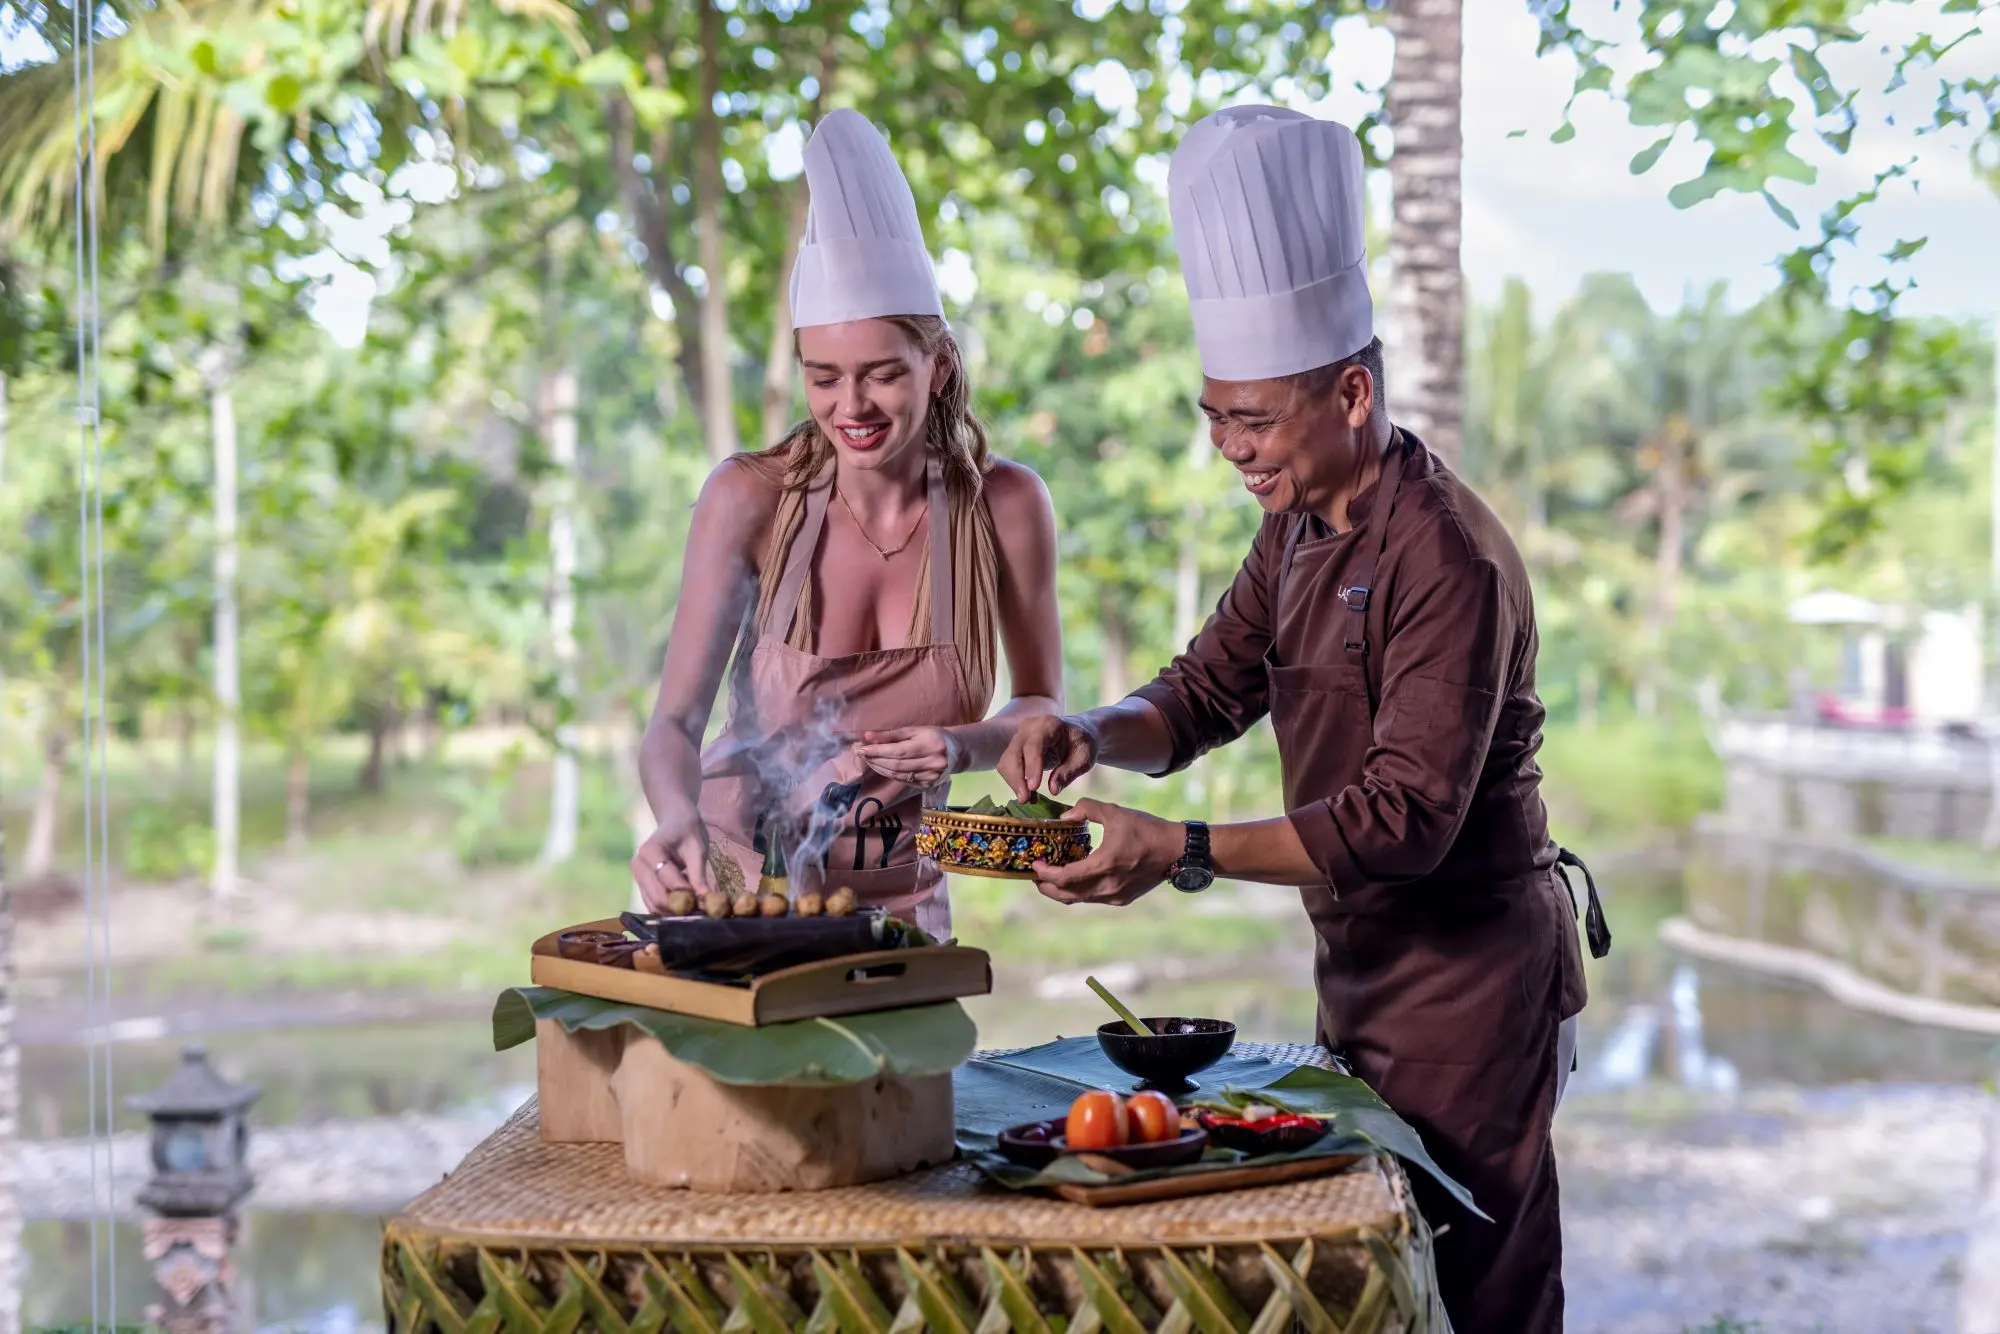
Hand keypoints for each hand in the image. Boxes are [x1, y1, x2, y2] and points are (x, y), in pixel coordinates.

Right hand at [631, 803, 713, 910]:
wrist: (675, 822)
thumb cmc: (688, 831)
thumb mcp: (698, 848)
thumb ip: (699, 874)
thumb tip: (706, 899)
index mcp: (650, 851)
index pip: (668, 881)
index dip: (687, 894)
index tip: (706, 901)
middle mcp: (638, 865)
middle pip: (657, 898)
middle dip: (680, 908)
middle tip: (702, 909)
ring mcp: (637, 877)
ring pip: (654, 905)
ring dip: (674, 912)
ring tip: (695, 908)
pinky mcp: (641, 885)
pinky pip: (653, 904)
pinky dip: (668, 909)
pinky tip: (685, 905)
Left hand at [856, 726, 962, 788]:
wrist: (957, 751)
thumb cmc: (934, 736)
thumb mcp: (915, 730)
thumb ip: (892, 734)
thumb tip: (868, 736)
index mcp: (931, 745)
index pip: (899, 751)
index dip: (878, 751)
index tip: (861, 748)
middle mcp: (933, 763)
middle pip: (897, 764)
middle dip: (876, 760)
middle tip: (861, 753)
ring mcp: (931, 776)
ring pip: (898, 775)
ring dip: (880, 768)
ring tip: (868, 760)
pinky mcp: (928, 785)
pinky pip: (904, 781)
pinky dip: (889, 774)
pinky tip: (881, 768)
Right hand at [999, 714, 1099, 799]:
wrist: (1074, 734)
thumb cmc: (1081, 743)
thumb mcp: (1084, 757)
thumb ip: (1069, 772)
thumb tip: (1053, 790)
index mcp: (1049, 725)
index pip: (1034, 745)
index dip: (1032, 767)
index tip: (1034, 788)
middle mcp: (1028, 728)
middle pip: (1014, 754)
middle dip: (1017, 779)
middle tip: (1026, 800)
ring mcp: (1019, 737)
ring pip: (1006, 761)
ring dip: (1014, 783)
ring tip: (1029, 798)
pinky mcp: (1014, 748)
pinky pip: (1007, 766)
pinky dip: (1014, 782)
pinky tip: (1027, 793)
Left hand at [1031, 798, 1181, 907]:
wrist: (1177, 851)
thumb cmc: (1147, 830)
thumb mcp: (1115, 812)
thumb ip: (1087, 809)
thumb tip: (1065, 816)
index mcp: (1104, 865)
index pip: (1065, 878)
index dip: (1045, 874)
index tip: (1035, 864)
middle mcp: (1107, 886)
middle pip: (1066, 895)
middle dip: (1047, 887)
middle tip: (1036, 875)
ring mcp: (1114, 896)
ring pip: (1079, 899)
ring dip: (1062, 890)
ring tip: (1052, 876)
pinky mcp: (1121, 899)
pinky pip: (1092, 898)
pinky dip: (1079, 890)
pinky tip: (1077, 876)